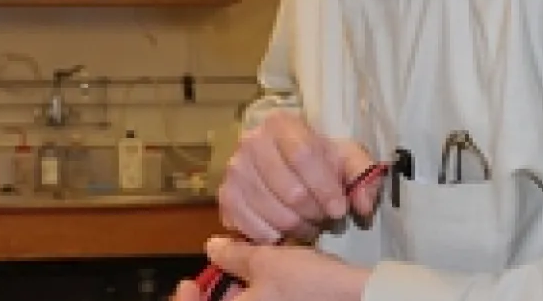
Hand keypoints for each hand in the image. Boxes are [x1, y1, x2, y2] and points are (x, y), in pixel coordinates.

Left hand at [170, 237, 369, 300]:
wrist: (355, 297)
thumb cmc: (308, 283)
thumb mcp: (266, 261)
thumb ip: (233, 255)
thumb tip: (213, 247)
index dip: (186, 300)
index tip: (190, 282)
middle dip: (220, 291)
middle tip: (227, 270)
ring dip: (241, 292)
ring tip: (252, 270)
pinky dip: (260, 297)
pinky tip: (269, 281)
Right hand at [219, 111, 382, 242]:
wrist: (283, 161)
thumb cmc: (317, 160)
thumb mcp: (346, 157)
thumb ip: (363, 175)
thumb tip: (364, 205)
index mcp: (281, 124)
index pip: (304, 156)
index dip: (325, 188)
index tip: (339, 209)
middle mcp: (251, 142)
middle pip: (290, 190)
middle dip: (314, 212)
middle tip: (324, 218)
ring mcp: (234, 170)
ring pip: (272, 212)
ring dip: (297, 227)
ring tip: (309, 224)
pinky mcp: (225, 196)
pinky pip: (250, 226)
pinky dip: (272, 235)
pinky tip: (285, 232)